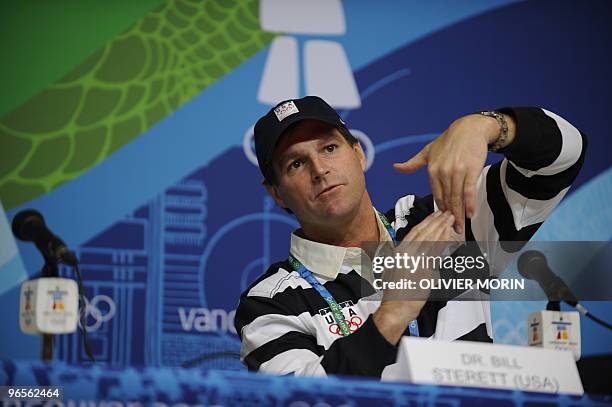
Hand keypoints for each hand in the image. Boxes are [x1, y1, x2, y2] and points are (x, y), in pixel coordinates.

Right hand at [373, 210, 455, 343]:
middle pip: (424, 234)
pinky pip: (435, 254)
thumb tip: (406, 248)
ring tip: (450, 221)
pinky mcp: (424, 270)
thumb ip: (399, 255)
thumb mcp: (391, 268)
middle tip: (447, 214)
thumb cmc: (395, 291)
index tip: (434, 215)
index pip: (414, 232)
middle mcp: (406, 254)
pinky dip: (442, 243)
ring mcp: (415, 262)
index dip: (426, 222)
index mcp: (398, 252)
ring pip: (431, 241)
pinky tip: (448, 237)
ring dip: (442, 229)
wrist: (397, 306)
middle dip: (437, 222)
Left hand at [393, 114, 508, 233]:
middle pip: (446, 200)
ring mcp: (457, 171)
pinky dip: (469, 204)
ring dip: (459, 215)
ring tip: (460, 228)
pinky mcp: (471, 170)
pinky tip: (470, 214)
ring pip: (457, 198)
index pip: (435, 195)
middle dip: (449, 217)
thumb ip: (412, 163)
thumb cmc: (449, 141)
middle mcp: (443, 172)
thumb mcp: (427, 151)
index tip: (442, 222)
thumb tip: (395, 167)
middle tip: (452, 231)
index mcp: (431, 170)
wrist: (469, 129)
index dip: (439, 210)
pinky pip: (469, 191)